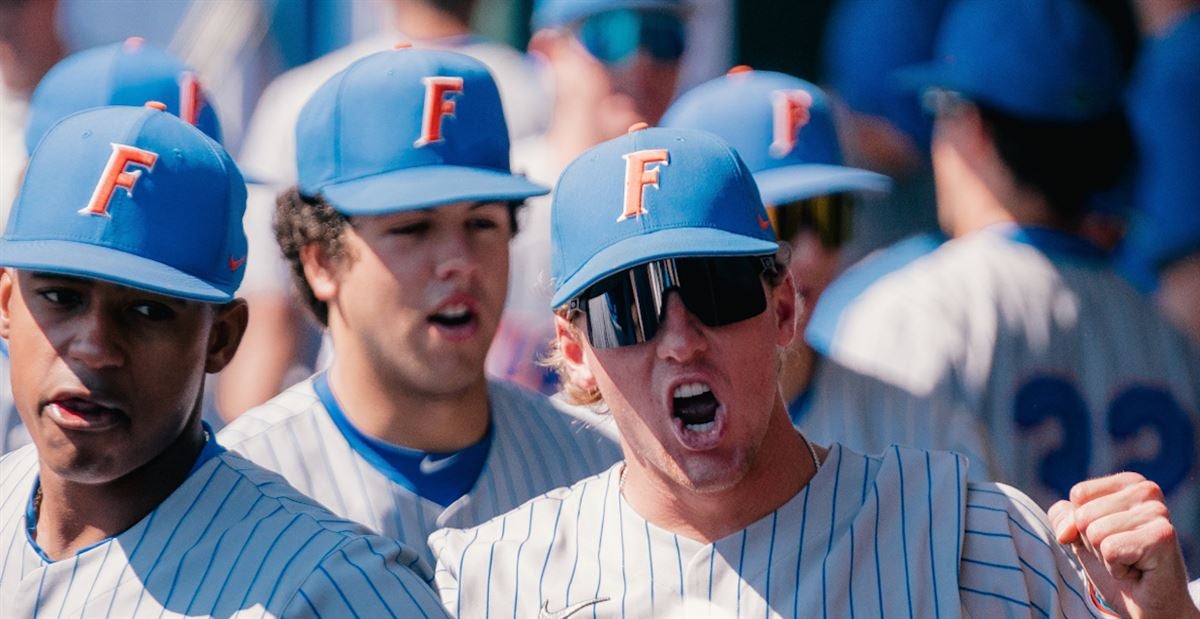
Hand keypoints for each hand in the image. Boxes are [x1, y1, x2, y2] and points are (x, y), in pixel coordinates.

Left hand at [1047, 472, 1199, 618]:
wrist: (1147, 604)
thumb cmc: (1117, 564)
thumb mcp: (1080, 534)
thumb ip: (1063, 518)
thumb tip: (1066, 531)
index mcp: (1130, 482)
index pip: (1079, 494)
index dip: (1082, 525)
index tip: (1109, 538)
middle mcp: (1147, 490)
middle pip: (1084, 514)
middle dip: (1094, 543)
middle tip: (1122, 554)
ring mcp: (1158, 512)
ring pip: (1095, 532)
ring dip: (1106, 557)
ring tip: (1131, 562)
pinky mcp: (1162, 536)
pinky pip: (1110, 550)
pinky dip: (1117, 569)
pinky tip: (1138, 571)